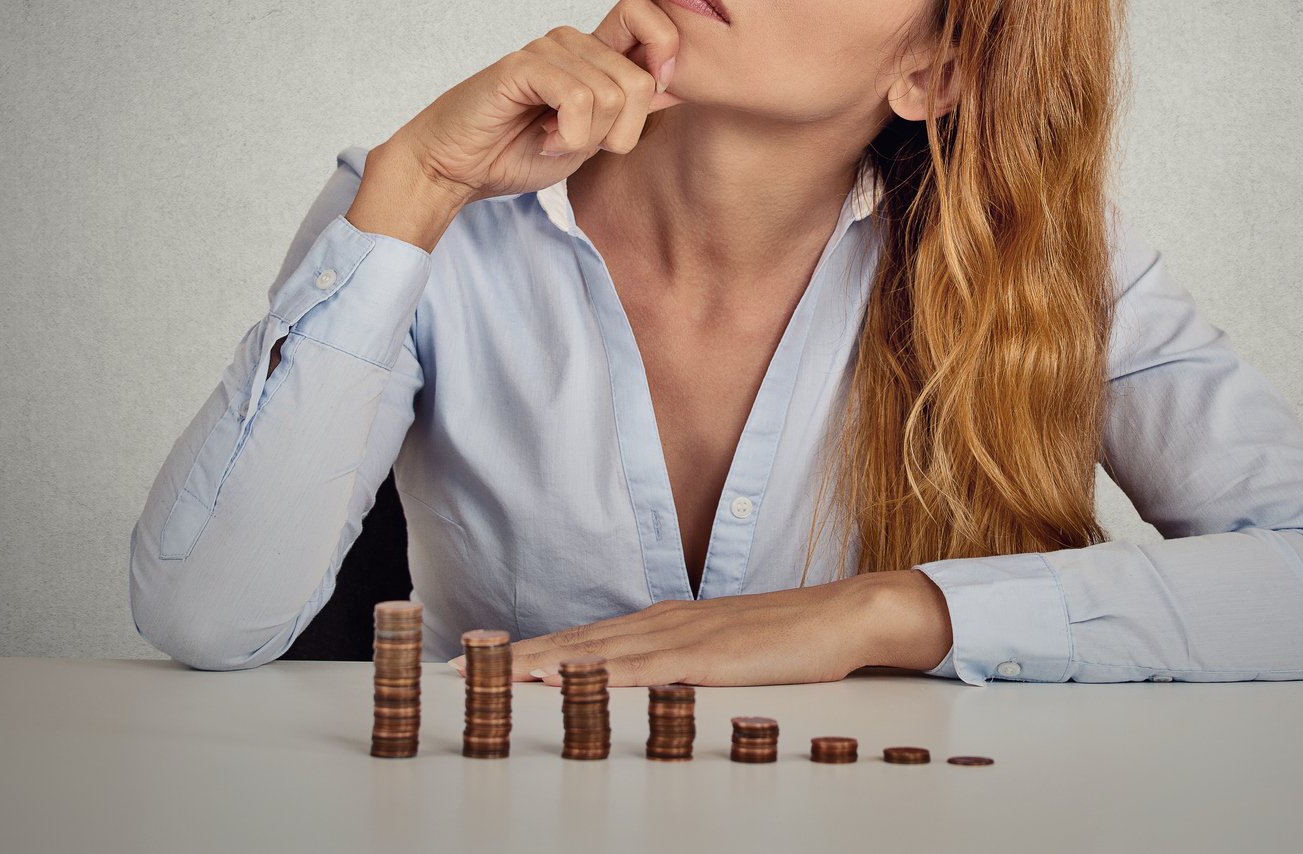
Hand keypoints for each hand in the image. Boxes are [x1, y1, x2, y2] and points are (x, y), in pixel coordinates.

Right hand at [378, 0, 684, 208]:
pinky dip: (569, 136)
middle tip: (581, 143)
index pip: (647, 14)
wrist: (457, 168)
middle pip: (641, 80)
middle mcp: (573, 42)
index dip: (666, 50)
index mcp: (594, 53)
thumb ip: (628, 110)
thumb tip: (672, 84)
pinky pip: (578, 100)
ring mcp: (548, 50)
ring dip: (587, 138)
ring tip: (553, 139)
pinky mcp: (523, 66)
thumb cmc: (518, 151)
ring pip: (612, 96)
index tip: (655, 95)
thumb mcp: (592, 138)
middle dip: (622, 132)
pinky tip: (544, 139)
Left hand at [445, 572, 954, 686]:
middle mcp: (666, 623)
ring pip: (603, 653)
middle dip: (515, 656)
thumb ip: (675, 663)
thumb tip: (631, 686)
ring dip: (546, 663)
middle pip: (577, 642)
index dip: (526, 649)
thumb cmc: (787, 639)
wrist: (846, 617)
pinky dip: (612, 675)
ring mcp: (688, 637)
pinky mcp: (715, 658)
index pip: (582, 638)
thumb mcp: (720, 651)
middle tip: (456, 667)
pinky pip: (654, 670)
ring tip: (495, 675)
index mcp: (664, 622)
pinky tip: (581, 682)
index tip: (475, 659)